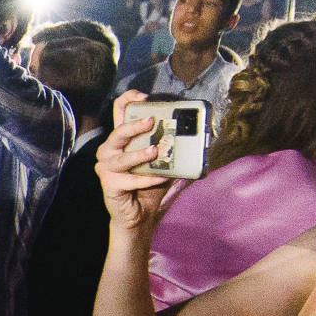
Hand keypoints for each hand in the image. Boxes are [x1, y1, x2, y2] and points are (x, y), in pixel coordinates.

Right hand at [96, 96, 172, 226]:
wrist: (141, 218)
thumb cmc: (150, 188)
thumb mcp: (166, 165)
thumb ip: (179, 153)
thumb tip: (207, 142)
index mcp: (124, 140)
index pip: (119, 112)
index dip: (128, 100)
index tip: (143, 97)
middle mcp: (111, 151)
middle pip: (117, 131)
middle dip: (134, 125)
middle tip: (151, 121)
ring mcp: (108, 168)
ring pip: (120, 157)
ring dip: (139, 154)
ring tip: (155, 151)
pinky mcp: (109, 185)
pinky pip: (128, 179)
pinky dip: (147, 179)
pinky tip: (162, 178)